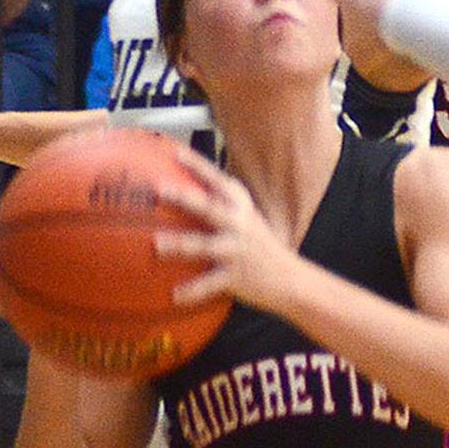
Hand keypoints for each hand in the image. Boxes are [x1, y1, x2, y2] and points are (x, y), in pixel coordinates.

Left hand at [153, 145, 293, 310]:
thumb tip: (186, 192)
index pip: (217, 180)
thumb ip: (223, 205)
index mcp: (241, 207)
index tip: (174, 151)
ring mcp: (237, 251)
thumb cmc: (260, 247)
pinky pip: (209, 284)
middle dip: (183, 197)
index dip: (197, 165)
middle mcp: (239, 225)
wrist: (291, 280)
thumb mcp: (247, 220)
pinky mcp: (236, 277)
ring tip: (157, 244)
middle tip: (159, 189)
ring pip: (204, 245)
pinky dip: (192, 290)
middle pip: (207, 208)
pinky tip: (174, 296)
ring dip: (180, 244)